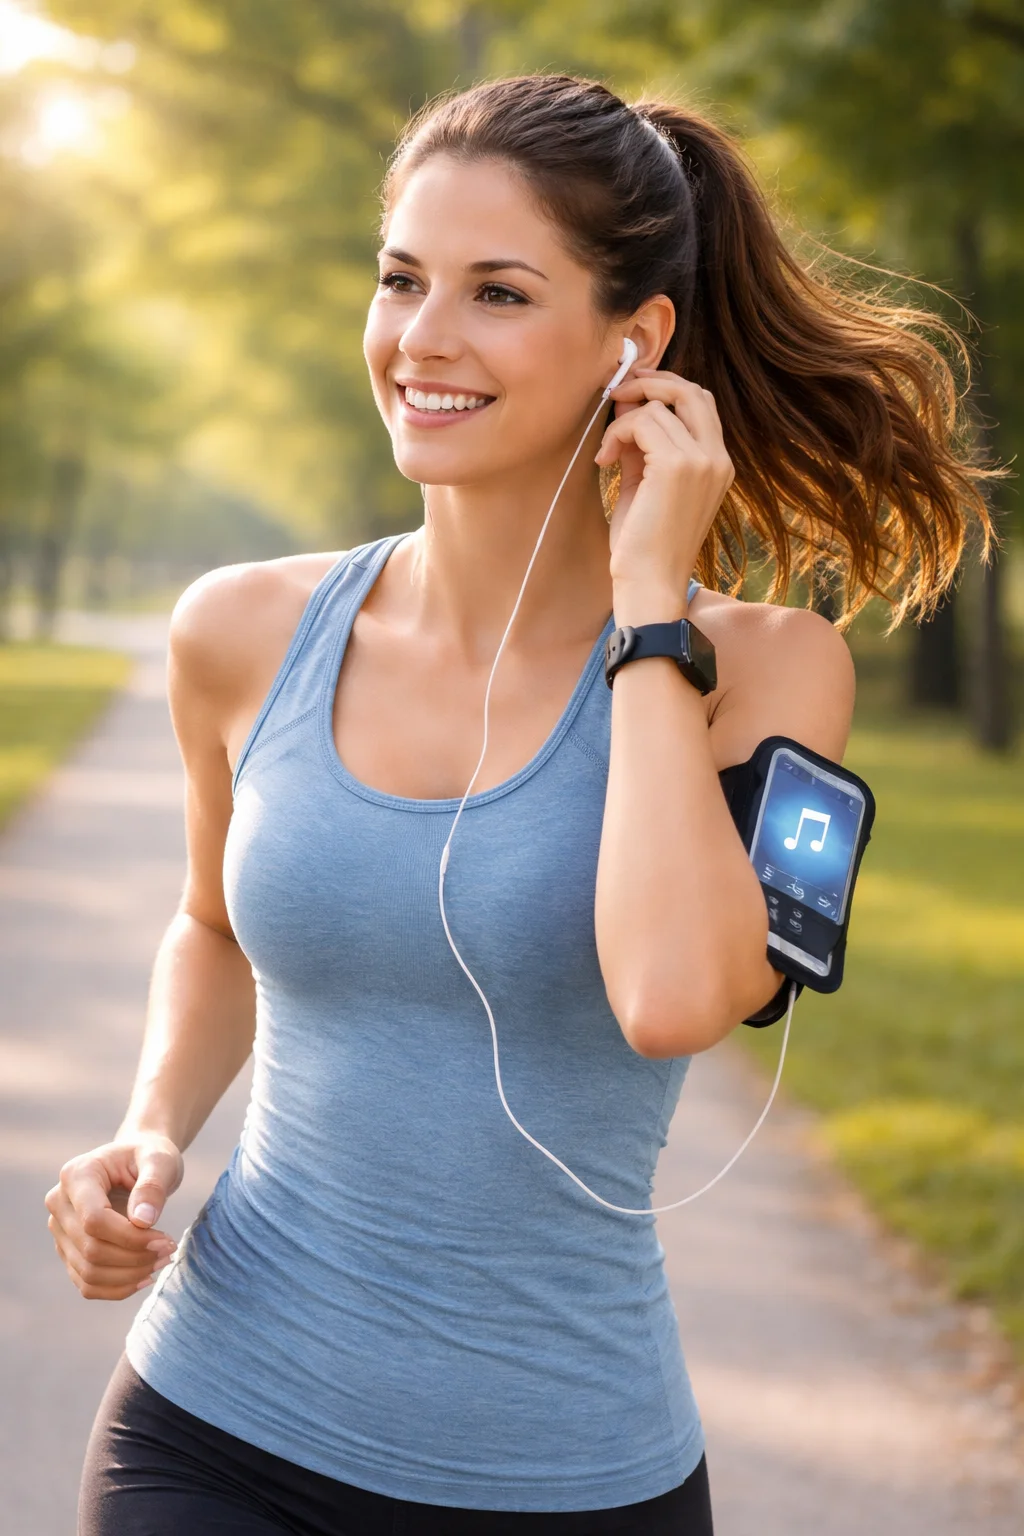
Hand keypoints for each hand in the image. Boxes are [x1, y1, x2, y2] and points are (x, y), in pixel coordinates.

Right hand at [44, 1134, 183, 1300]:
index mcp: (76, 1175)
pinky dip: (117, 1288)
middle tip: (169, 1251)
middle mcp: (59, 1203)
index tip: (165, 1240)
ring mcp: (60, 1230)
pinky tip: (145, 1277)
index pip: (94, 1220)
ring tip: (161, 1261)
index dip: (130, 1237)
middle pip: (91, 1249)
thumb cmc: (148, 1157)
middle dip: (135, 1258)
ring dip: (129, 1276)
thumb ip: (153, 1186)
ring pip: (88, 1272)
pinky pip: (87, 1284)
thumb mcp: (160, 1160)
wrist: (136, 1162)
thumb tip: (143, 1221)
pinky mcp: (68, 1251)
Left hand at [595, 369, 734, 615]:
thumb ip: (643, 443)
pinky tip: (604, 461)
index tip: (631, 393)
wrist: (650, 583)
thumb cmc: (645, 544)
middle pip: (691, 391)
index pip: (700, 403)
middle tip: (616, 394)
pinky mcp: (677, 465)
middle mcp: (718, 458)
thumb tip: (627, 402)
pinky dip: (617, 433)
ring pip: (658, 407)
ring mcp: (702, 460)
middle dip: (650, 383)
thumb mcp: (645, 484)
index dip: (665, 388)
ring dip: (623, 421)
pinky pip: (642, 422)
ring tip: (607, 452)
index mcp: (718, 464)